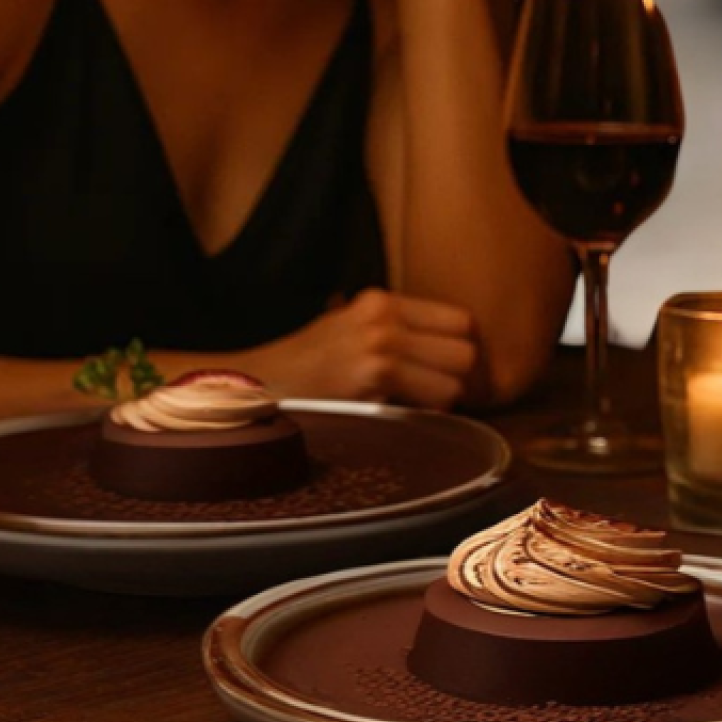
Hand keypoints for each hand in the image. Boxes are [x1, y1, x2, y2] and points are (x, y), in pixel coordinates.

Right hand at [251, 289, 479, 408]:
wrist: (253, 387)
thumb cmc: (301, 369)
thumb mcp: (346, 330)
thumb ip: (394, 332)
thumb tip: (452, 354)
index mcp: (379, 301)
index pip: (461, 320)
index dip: (468, 352)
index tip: (461, 377)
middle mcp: (383, 317)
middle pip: (466, 349)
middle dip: (466, 381)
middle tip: (451, 402)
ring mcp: (379, 347)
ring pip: (456, 380)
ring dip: (447, 403)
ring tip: (420, 411)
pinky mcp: (373, 379)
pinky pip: (431, 404)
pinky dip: (427, 417)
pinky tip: (402, 420)